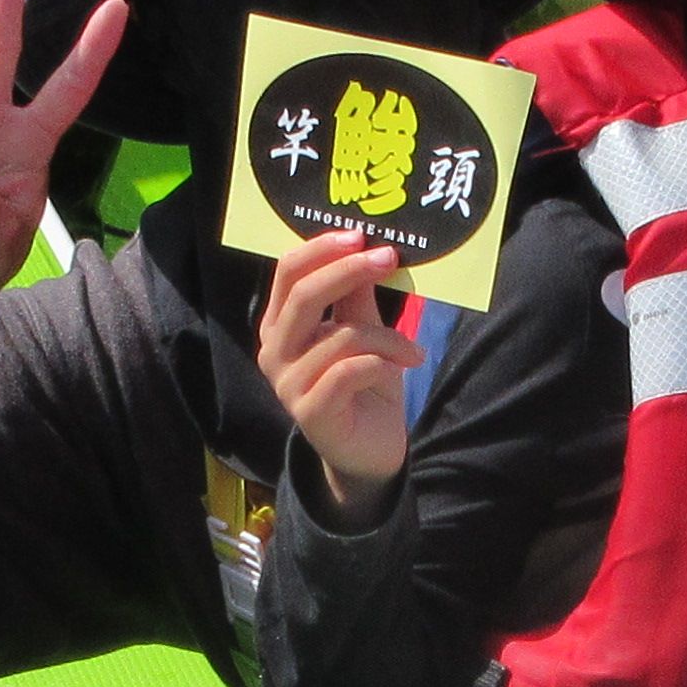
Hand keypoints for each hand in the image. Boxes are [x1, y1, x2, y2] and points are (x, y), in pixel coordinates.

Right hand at [258, 229, 425, 507]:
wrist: (369, 451)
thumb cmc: (365, 386)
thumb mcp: (364, 332)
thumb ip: (356, 296)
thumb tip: (365, 247)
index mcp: (280, 325)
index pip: (288, 273)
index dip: (322, 249)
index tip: (362, 236)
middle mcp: (274, 351)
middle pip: (305, 295)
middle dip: (350, 271)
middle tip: (389, 258)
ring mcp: (287, 383)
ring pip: (341, 335)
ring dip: (388, 336)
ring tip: (412, 349)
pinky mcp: (309, 412)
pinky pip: (350, 370)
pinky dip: (384, 361)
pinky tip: (407, 364)